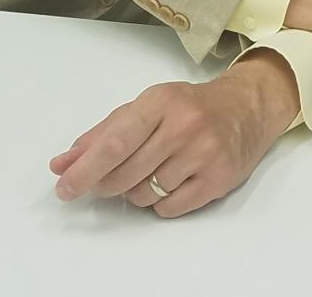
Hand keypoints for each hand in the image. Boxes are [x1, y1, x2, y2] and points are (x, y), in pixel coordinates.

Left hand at [48, 49, 297, 217]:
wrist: (249, 107)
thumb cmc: (190, 106)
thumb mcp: (148, 106)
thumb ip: (103, 134)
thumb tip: (63, 164)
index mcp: (162, 103)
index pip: (115, 143)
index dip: (85, 170)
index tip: (64, 188)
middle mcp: (185, 127)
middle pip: (125, 175)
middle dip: (107, 184)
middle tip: (111, 178)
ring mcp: (205, 154)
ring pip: (144, 195)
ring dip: (136, 192)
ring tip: (154, 171)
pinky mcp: (219, 178)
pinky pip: (168, 209)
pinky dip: (161, 202)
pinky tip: (173, 181)